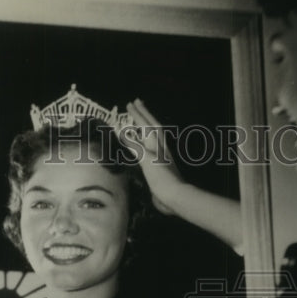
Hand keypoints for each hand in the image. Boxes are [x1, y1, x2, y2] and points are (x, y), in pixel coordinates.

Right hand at [117, 98, 184, 214]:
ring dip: (148, 124)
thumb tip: (121, 131)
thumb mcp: (146, 159)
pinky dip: (146, 141)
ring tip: (142, 117)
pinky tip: (145, 142)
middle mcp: (160, 146)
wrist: (175, 196)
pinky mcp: (160, 166)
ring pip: (154, 135)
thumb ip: (134, 145)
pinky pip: (152, 147)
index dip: (137, 114)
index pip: (145, 124)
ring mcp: (161, 156)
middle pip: (152, 125)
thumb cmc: (161, 177)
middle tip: (137, 102)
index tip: (129, 103)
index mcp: (156, 143)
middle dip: (144, 114)